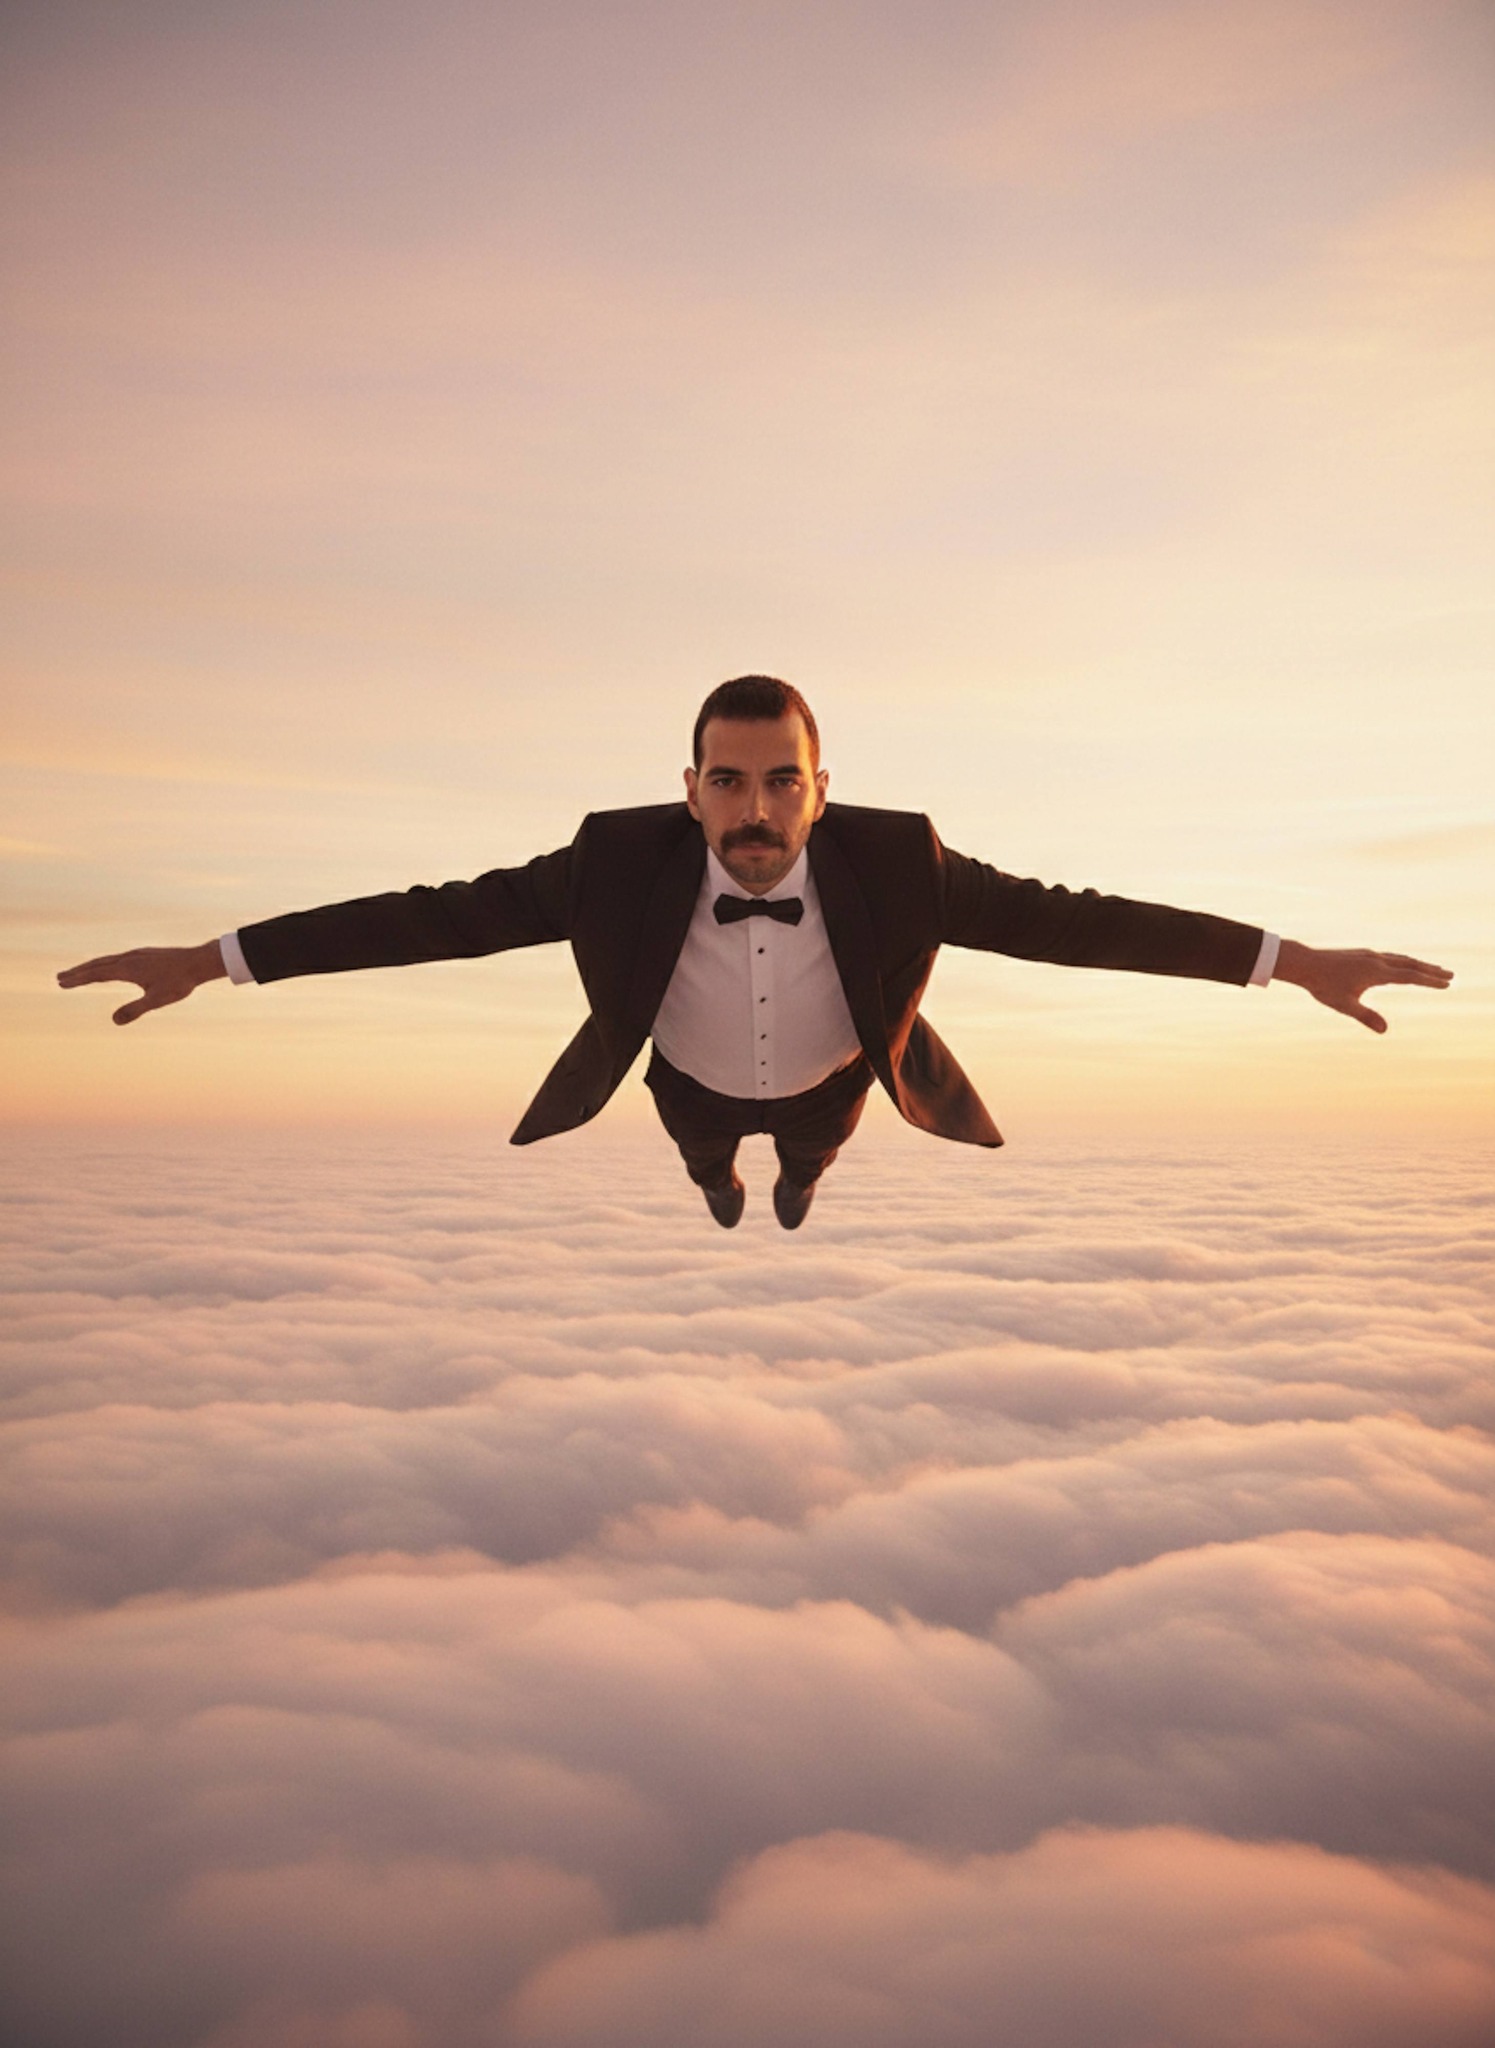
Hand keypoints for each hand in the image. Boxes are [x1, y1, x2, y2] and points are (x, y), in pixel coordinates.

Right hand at [57, 940, 226, 1024]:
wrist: (199, 961)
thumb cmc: (179, 982)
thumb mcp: (157, 1000)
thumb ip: (135, 1010)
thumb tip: (114, 1021)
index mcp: (128, 968)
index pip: (96, 974)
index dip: (78, 979)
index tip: (62, 983)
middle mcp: (129, 958)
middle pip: (97, 965)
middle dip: (78, 972)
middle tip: (59, 978)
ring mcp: (137, 954)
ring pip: (107, 960)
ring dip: (90, 967)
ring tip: (78, 973)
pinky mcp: (145, 954)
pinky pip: (118, 958)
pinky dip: (105, 963)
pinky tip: (108, 967)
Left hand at [1273, 940, 1452, 1032]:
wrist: (1305, 963)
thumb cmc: (1323, 986)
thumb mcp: (1345, 1005)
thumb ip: (1366, 1016)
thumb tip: (1385, 1030)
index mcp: (1376, 972)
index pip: (1410, 976)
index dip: (1429, 980)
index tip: (1446, 983)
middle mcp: (1376, 960)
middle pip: (1410, 964)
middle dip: (1431, 970)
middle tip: (1450, 975)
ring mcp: (1370, 955)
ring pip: (1401, 958)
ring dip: (1419, 964)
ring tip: (1432, 969)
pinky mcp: (1363, 954)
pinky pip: (1390, 956)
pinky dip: (1404, 961)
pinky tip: (1404, 965)